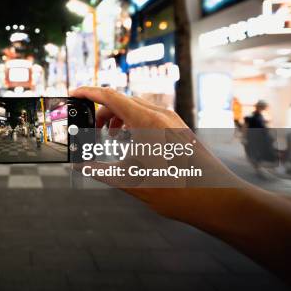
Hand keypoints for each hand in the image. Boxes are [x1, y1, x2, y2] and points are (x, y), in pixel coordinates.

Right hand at [70, 86, 245, 220]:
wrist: (215, 198)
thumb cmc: (176, 190)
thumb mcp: (130, 181)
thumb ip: (100, 170)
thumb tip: (80, 166)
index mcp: (146, 121)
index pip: (109, 96)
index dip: (88, 92)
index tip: (74, 93)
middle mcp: (160, 114)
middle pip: (122, 101)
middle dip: (102, 113)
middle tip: (92, 131)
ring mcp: (172, 119)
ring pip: (136, 107)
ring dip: (118, 118)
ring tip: (111, 138)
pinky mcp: (178, 127)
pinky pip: (149, 114)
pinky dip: (133, 122)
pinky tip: (132, 142)